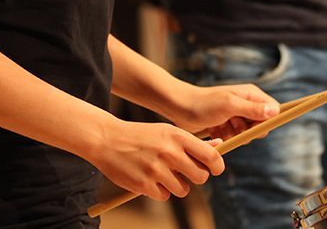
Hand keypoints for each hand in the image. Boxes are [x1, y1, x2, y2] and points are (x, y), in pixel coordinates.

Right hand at [86, 119, 224, 200]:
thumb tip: (219, 146)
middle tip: (187, 172)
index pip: (210, 156)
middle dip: (196, 177)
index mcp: (177, 136)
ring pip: (183, 189)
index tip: (215, 169)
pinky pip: (165, 196)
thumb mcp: (167, 132)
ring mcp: (156, 169)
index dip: (217, 165)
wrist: (107, 139)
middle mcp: (169, 152)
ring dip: (178, 186)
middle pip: (200, 176)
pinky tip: (150, 179)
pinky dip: (160, 191)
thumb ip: (192, 142)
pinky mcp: (144, 184)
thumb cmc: (141, 136)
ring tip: (164, 174)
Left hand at [170, 83, 278, 139]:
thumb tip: (275, 111)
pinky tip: (216, 130)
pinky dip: (226, 137)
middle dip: (248, 131)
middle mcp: (246, 104)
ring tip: (221, 126)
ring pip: (248, 134)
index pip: (274, 109)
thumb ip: (252, 109)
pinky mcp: (227, 125)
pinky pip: (236, 137)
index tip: (254, 126)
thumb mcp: (230, 106)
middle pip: (261, 125)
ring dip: (235, 134)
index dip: (267, 121)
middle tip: (234, 125)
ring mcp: (237, 115)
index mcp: (251, 94)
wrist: (180, 108)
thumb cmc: (204, 104)